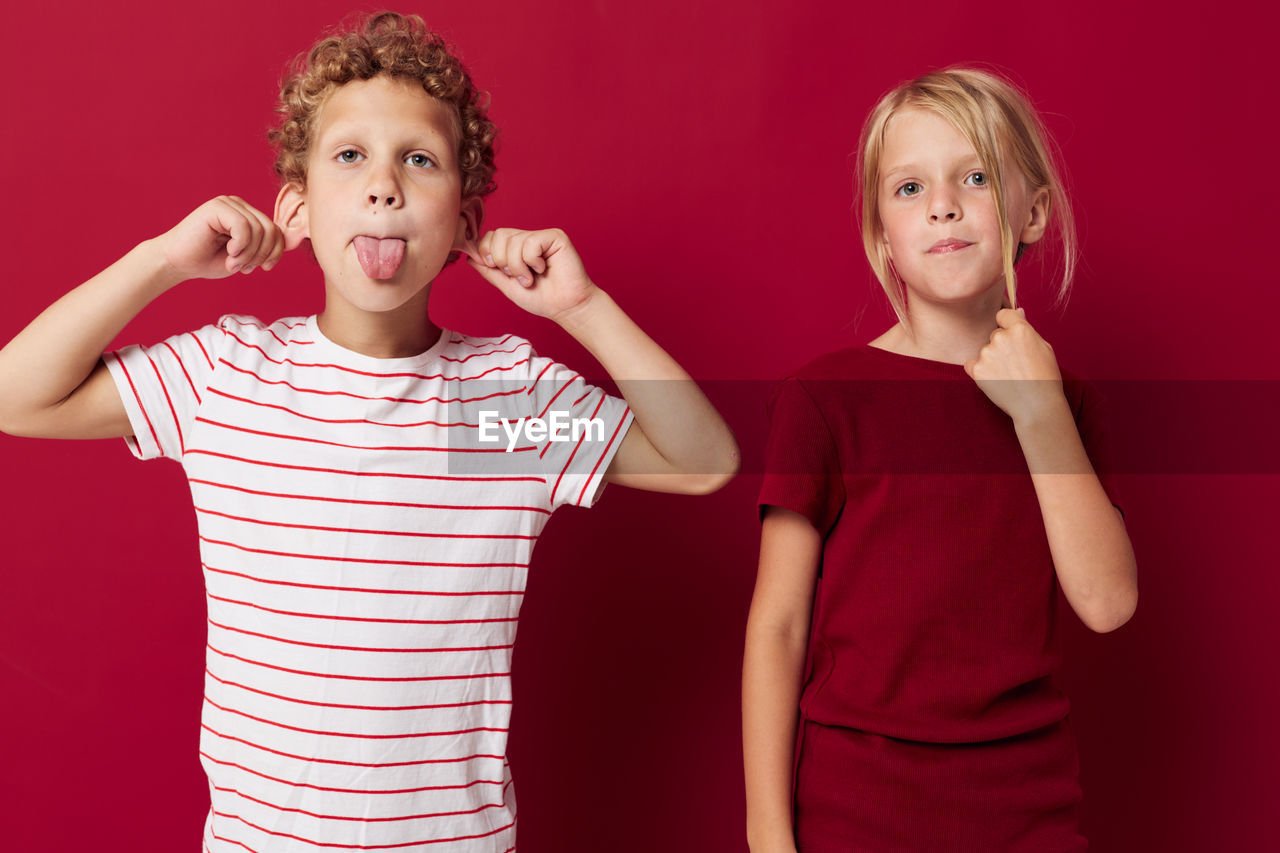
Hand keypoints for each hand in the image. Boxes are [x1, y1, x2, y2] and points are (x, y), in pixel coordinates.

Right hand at [152, 196, 286, 282]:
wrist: (178, 263)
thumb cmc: (209, 260)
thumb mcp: (245, 256)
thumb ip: (264, 247)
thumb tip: (285, 242)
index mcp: (248, 216)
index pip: (277, 231)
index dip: (276, 252)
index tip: (263, 268)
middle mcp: (240, 206)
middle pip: (270, 230)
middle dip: (262, 255)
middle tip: (244, 268)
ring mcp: (228, 204)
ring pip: (258, 230)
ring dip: (249, 254)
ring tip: (233, 264)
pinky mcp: (217, 207)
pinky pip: (244, 227)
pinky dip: (240, 246)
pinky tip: (228, 254)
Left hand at [467, 228, 599, 324]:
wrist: (566, 307)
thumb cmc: (542, 298)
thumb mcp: (507, 286)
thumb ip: (490, 271)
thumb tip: (469, 257)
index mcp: (515, 248)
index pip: (490, 236)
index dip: (486, 252)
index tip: (497, 269)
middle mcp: (527, 238)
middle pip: (498, 235)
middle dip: (502, 261)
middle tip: (518, 277)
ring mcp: (541, 236)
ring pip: (513, 241)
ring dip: (518, 267)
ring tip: (531, 278)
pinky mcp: (555, 237)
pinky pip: (530, 243)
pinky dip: (532, 262)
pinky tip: (543, 268)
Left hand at [963, 308, 1066, 425]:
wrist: (1037, 405)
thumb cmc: (1045, 377)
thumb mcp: (1044, 348)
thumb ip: (1026, 329)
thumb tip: (1017, 312)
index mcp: (1019, 329)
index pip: (1003, 315)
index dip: (1007, 326)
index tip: (1012, 338)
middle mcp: (1000, 338)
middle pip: (994, 335)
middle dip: (1002, 346)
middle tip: (1015, 364)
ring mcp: (986, 354)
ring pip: (985, 351)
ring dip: (992, 360)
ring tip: (1008, 375)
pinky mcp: (976, 370)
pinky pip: (971, 364)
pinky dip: (980, 371)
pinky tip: (996, 380)